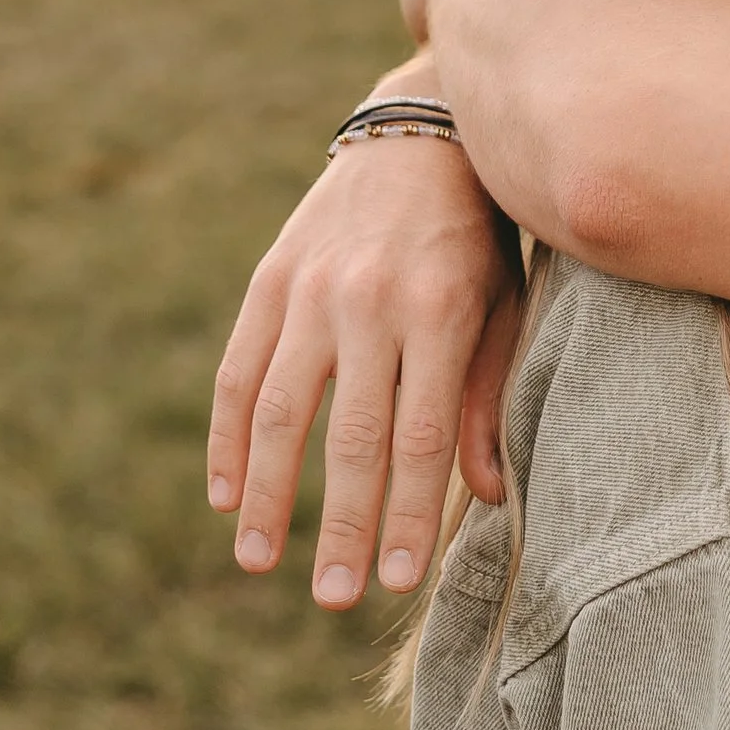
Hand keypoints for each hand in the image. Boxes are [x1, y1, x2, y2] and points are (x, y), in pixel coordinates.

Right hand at [207, 78, 523, 607]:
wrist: (422, 132)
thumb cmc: (478, 236)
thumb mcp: (504, 303)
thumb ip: (488, 394)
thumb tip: (492, 495)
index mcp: (439, 309)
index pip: (419, 435)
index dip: (407, 515)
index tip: (398, 582)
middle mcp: (369, 299)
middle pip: (350, 436)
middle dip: (340, 524)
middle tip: (332, 598)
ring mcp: (312, 287)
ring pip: (280, 410)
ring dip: (266, 495)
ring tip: (259, 564)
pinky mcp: (270, 277)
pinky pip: (238, 370)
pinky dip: (226, 438)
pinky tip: (224, 497)